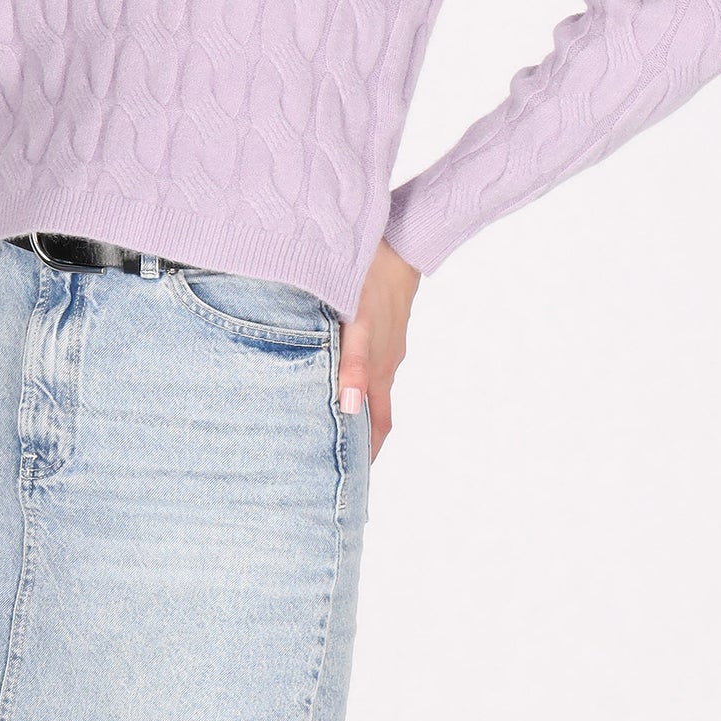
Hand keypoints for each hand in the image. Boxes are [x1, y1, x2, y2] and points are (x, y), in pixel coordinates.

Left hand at [338, 238, 421, 459]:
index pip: (377, 427)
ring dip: (350, 406)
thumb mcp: (357, 322)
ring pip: (367, 386)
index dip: (367, 456)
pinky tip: (329, 370)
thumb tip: (349, 409)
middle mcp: (384, 363)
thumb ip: (351, 364)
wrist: (399, 238)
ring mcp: (384, 345)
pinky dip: (349, 377)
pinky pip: (364, 361)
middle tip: (329, 460)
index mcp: (380, 371)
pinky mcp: (379, 327)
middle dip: (355, 438)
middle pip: (372, 412)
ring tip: (321, 421)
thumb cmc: (370, 277)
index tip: (349, 482)